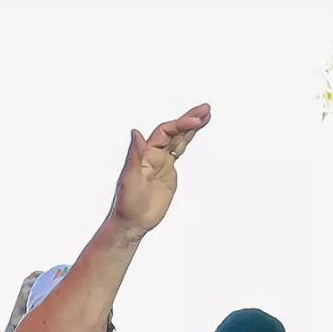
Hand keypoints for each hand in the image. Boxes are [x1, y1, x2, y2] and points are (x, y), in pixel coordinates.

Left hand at [109, 104, 210, 238]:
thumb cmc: (126, 204)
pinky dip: (187, 141)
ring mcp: (161, 163)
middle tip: (205, 109)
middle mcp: (153, 155)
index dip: (180, 124)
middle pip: (173, 132)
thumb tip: (135, 132)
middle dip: (189, 119)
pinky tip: (194, 133)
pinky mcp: (168, 173)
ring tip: (205, 115)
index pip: (164, 132)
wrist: (132, 222)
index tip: (195, 121)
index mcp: (144, 155)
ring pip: (177, 140)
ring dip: (190, 127)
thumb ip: (134, 155)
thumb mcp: (129, 179)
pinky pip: (178, 152)